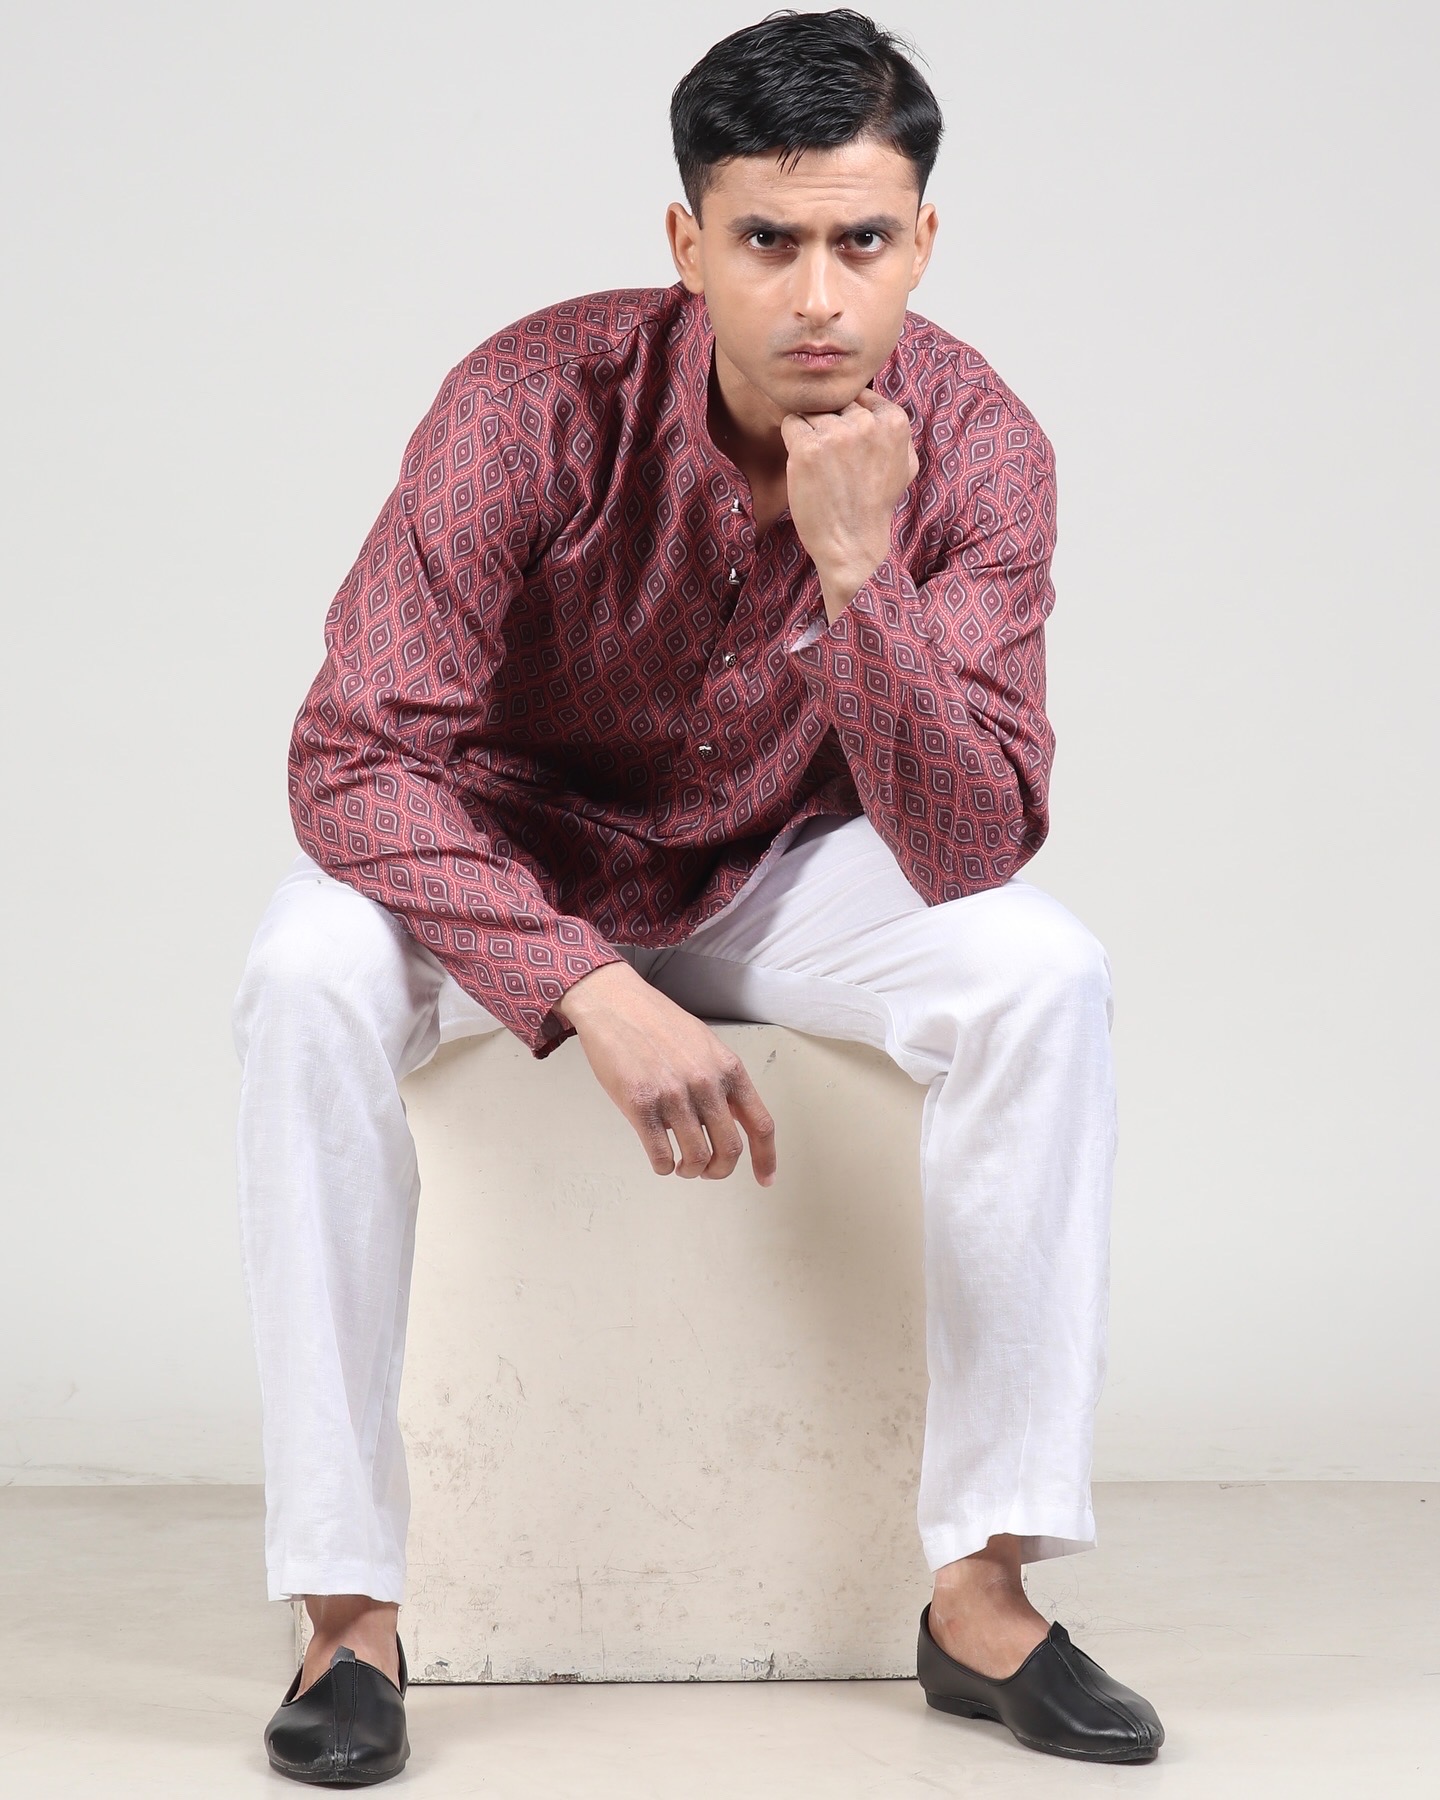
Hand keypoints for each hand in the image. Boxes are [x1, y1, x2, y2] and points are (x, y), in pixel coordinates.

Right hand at [553, 962, 777, 1185]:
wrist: (615, 1002)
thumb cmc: (657, 1022)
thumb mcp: (704, 1045)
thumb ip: (720, 1080)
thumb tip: (728, 1120)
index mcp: (728, 1068)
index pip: (760, 1124)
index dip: (765, 1158)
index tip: (764, 1178)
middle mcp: (706, 1083)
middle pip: (730, 1148)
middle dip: (720, 1170)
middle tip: (708, 1171)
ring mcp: (673, 1095)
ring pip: (696, 1157)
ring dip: (691, 1170)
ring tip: (682, 1165)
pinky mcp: (641, 1105)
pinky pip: (660, 1155)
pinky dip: (663, 1166)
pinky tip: (661, 1159)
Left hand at [780, 387, 917, 615]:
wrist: (852, 544)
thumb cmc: (875, 506)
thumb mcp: (905, 464)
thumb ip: (894, 429)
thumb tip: (876, 403)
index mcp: (894, 420)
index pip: (858, 395)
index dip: (848, 419)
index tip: (849, 448)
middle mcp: (866, 423)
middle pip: (833, 402)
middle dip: (829, 425)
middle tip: (833, 461)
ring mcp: (835, 434)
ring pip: (810, 412)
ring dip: (810, 434)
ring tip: (821, 467)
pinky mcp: (807, 448)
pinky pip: (790, 423)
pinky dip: (792, 441)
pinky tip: (805, 465)